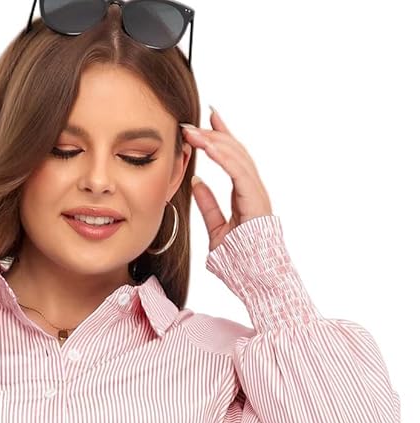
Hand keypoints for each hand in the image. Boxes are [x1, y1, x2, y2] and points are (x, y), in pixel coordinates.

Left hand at [180, 108, 272, 252]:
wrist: (257, 279)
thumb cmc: (240, 261)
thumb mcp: (217, 229)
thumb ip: (208, 205)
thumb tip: (196, 182)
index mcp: (246, 195)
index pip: (234, 158)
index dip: (222, 136)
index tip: (208, 119)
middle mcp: (254, 190)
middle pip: (236, 153)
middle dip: (213, 135)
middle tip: (190, 124)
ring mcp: (257, 194)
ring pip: (237, 158)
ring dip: (214, 142)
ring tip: (193, 132)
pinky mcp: (255, 201)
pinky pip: (239, 173)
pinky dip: (223, 158)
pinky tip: (209, 146)